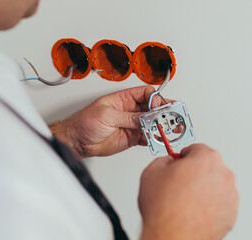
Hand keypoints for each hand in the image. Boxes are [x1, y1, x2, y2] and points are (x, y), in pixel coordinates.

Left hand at [49, 86, 165, 158]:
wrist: (78, 141)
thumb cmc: (85, 122)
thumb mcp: (107, 115)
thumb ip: (128, 117)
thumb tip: (145, 117)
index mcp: (124, 99)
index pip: (146, 94)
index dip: (155, 99)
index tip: (159, 107)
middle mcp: (130, 110)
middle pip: (153, 108)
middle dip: (164, 112)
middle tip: (174, 116)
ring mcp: (132, 124)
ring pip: (152, 123)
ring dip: (163, 125)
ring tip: (173, 128)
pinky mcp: (132, 137)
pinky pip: (147, 137)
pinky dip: (155, 138)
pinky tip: (161, 138)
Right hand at [139, 144, 238, 239]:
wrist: (173, 237)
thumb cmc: (164, 209)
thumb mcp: (152, 171)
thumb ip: (164, 159)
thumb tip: (168, 162)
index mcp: (207, 159)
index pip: (196, 148)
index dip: (184, 156)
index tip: (179, 162)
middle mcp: (223, 174)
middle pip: (208, 165)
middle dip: (195, 171)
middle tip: (179, 183)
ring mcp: (230, 195)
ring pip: (215, 184)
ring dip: (203, 187)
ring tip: (185, 200)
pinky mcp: (231, 213)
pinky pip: (220, 201)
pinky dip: (209, 203)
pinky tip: (194, 210)